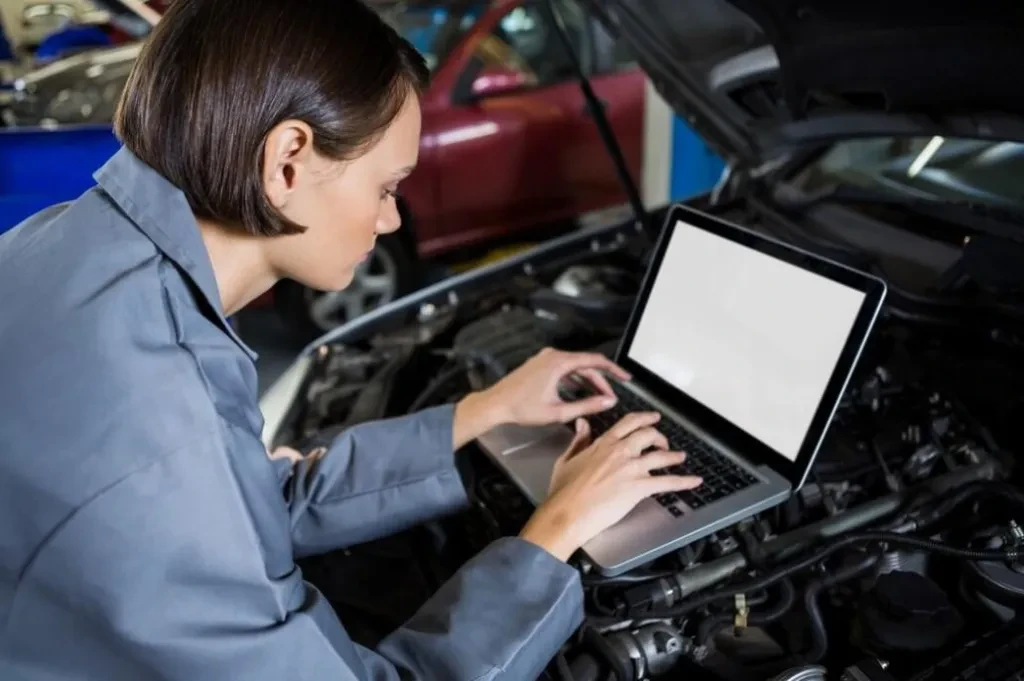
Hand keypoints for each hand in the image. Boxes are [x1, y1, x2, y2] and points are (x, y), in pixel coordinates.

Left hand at [480, 347, 631, 426]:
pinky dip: (575, 378)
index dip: (613, 370)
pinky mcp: (540, 364)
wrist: (496, 404)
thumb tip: (608, 402)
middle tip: (611, 396)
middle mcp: (553, 356)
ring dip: (588, 380)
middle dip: (601, 380)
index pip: (595, 361)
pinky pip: (564, 368)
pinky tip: (580, 391)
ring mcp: (545, 359)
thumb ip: (587, 406)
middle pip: (586, 364)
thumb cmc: (521, 408)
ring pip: (575, 366)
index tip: (626, 377)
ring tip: (599, 396)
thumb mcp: (559, 411)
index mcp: (559, 363)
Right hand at [519, 412, 702, 560]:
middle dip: (659, 437)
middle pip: (648, 435)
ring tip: (680, 457)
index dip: (644, 418)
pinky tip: (694, 481)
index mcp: (603, 444)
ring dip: (673, 456)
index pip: (629, 423)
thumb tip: (582, 424)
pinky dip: (684, 481)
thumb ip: (579, 440)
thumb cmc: (564, 491)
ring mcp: (631, 468)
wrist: (567, 512)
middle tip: (663, 442)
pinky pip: (667, 482)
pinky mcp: (639, 487)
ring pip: (660, 456)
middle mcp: (620, 451)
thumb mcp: (567, 459)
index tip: (653, 417)